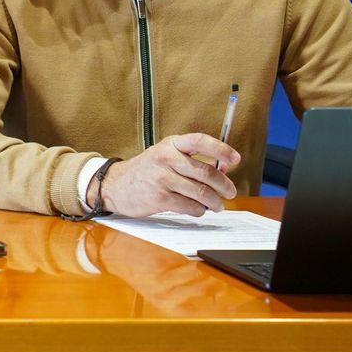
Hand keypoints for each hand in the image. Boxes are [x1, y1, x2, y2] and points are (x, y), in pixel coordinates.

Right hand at [100, 133, 239, 217]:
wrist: (116, 185)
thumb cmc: (147, 170)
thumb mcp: (166, 156)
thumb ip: (192, 160)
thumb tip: (224, 169)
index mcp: (171, 145)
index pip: (200, 141)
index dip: (221, 149)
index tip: (235, 159)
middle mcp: (166, 159)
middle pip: (206, 172)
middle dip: (224, 185)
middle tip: (230, 191)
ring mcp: (162, 179)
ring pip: (201, 192)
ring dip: (215, 202)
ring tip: (218, 205)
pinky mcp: (160, 198)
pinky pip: (190, 206)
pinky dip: (199, 210)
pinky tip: (198, 209)